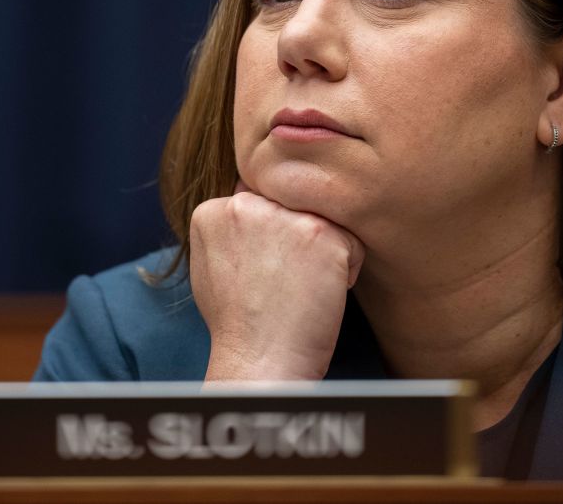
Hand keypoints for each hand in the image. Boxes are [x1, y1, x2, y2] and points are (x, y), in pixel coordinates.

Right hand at [190, 183, 364, 381]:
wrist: (260, 360)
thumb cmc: (238, 324)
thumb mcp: (211, 264)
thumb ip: (229, 228)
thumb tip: (248, 201)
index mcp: (214, 210)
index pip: (261, 204)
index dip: (270, 239)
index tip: (262, 273)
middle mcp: (245, 204)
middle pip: (292, 207)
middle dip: (295, 239)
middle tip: (283, 283)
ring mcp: (284, 216)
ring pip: (322, 221)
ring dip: (321, 252)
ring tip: (300, 287)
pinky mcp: (321, 233)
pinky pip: (350, 243)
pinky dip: (346, 271)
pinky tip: (319, 294)